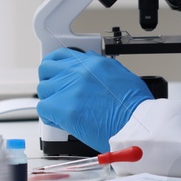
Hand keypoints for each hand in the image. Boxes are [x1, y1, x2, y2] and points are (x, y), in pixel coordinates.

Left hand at [37, 48, 152, 152]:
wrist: (137, 125)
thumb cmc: (135, 106)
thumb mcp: (123, 75)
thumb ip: (102, 67)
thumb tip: (90, 62)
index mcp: (93, 63)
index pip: (62, 55)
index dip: (55, 64)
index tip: (54, 71)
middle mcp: (80, 72)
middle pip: (47, 69)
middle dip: (50, 80)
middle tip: (56, 92)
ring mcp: (70, 89)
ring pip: (44, 90)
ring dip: (51, 99)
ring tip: (62, 110)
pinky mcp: (65, 109)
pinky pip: (44, 109)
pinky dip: (50, 116)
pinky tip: (62, 120)